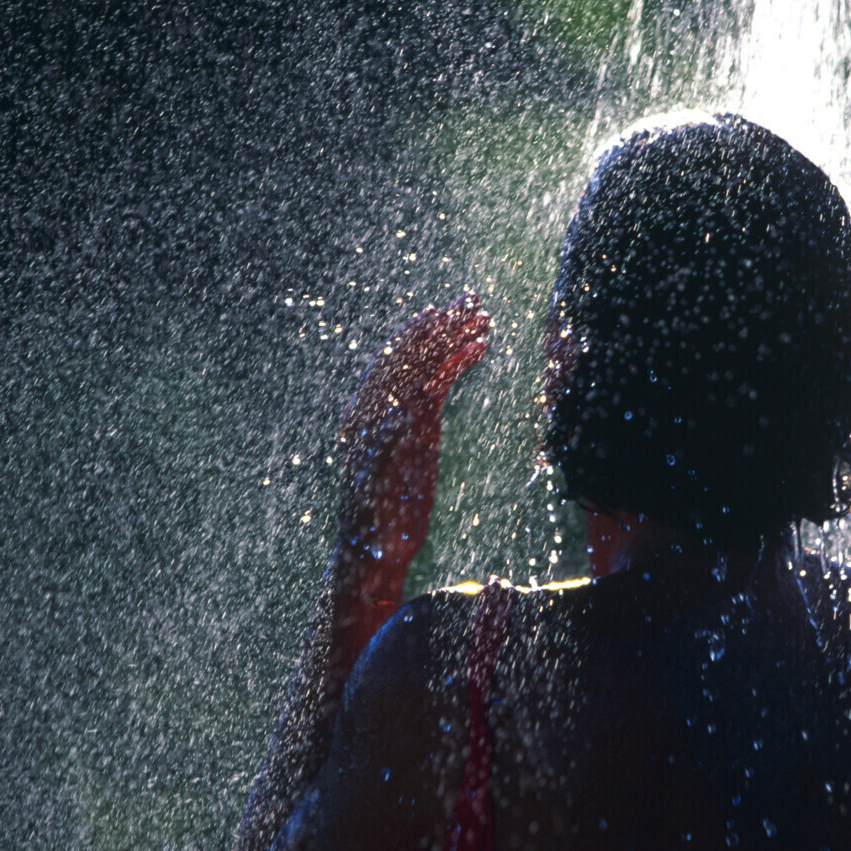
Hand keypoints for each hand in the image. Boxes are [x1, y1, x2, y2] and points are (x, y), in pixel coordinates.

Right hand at [335, 296, 489, 574]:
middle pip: (408, 351)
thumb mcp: (390, 469)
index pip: (393, 360)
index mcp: (367, 414)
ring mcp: (389, 415)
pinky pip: (436, 383)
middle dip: (441, 323)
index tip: (442, 314)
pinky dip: (459, 361)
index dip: (418, 334)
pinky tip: (481, 348)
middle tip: (471, 300)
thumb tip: (386, 420)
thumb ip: (393, 439)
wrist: (372, 550)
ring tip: (483, 317)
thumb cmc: (384, 519)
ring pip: (424, 359)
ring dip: (455, 333)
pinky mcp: (410, 429)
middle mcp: (373, 408)